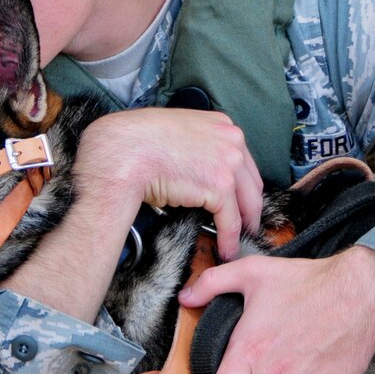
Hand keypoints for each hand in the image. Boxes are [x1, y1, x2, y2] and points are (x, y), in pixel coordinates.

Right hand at [1, 108, 262, 321]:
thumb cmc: (136, 141)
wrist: (123, 150)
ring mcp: (228, 162)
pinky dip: (229, 238)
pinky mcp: (220, 186)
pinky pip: (231, 220)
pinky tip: (225, 249)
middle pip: (251, 181)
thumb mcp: (174, 130)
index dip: (242, 183)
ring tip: (238, 241)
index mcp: (221, 124)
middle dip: (249, 206)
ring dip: (243, 225)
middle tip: (247, 224)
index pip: (242, 159)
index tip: (240, 199)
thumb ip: (192, 144)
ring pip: (247, 202)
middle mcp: (231, 139)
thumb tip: (191, 168)